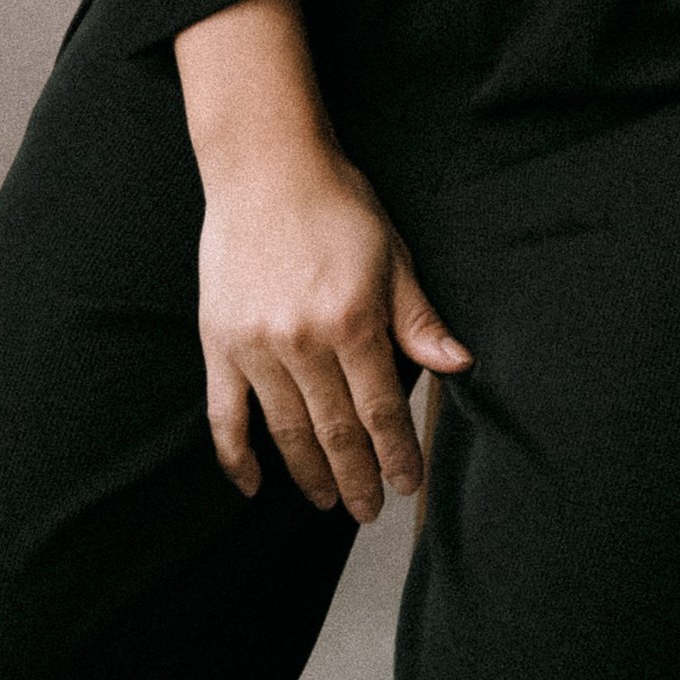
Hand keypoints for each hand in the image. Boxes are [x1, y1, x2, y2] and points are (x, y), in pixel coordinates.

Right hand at [196, 140, 470, 521]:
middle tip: (368, 511)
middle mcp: (304, 341)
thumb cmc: (339, 206)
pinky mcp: (218, 344)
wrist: (266, 168)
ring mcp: (257, 346)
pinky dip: (237, 457)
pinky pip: (225, 416)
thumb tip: (461, 365)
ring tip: (327, 500)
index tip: (407, 485)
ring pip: (286, 431)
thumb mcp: (393, 256)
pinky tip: (256, 486)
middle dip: (357, 477)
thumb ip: (418, 319)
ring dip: (308, 473)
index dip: (396, 454)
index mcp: (353, 320)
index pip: (381, 408)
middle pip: (335, 430)